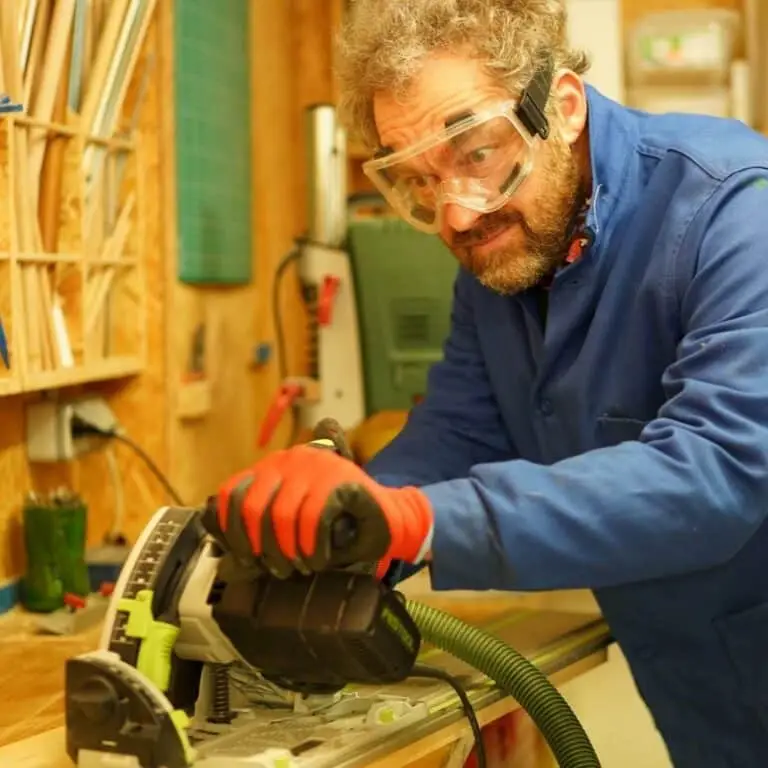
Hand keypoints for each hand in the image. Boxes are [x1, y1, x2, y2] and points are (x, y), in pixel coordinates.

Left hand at [214, 445, 433, 578]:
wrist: (388, 518)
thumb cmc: (338, 525)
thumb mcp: (293, 519)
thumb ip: (263, 522)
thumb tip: (224, 543)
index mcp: (274, 466)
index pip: (232, 492)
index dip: (230, 529)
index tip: (243, 557)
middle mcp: (291, 459)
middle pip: (253, 506)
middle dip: (260, 546)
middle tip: (276, 569)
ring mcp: (317, 467)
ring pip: (282, 515)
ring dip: (287, 550)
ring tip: (299, 567)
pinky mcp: (341, 480)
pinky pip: (313, 518)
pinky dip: (312, 546)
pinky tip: (318, 560)